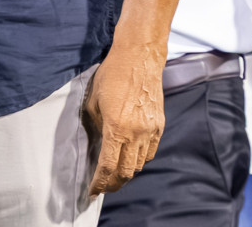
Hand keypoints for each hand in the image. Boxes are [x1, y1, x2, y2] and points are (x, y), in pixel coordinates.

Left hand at [82, 39, 166, 194]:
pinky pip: (150, 152)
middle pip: (126, 172)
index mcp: (115, 128)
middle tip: (103, 187)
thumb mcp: (93, 101)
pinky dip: (139, 160)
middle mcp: (135, 134)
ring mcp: (150, 131)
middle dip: (113, 183)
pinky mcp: (159, 127)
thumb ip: (95, 126)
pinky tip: (130, 157)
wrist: (139, 59)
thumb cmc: (111, 76)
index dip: (99, 182)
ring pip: (139, 164)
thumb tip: (96, 145)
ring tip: (114, 175)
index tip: (92, 191)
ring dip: (126, 173)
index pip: (107, 166)